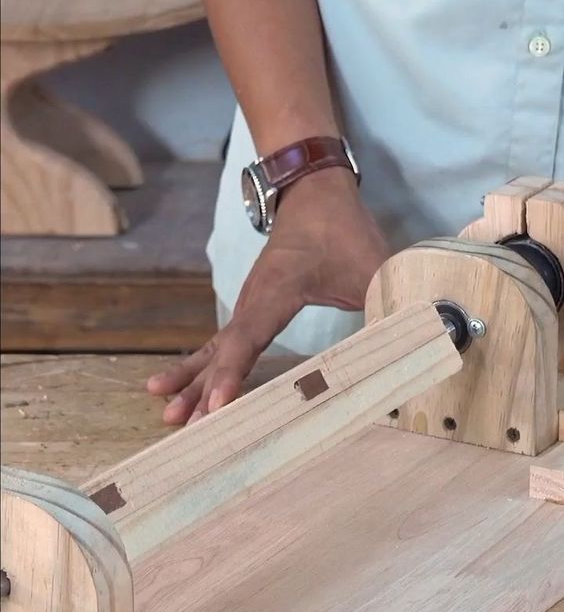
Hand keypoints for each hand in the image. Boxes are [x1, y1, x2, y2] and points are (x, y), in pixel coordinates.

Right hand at [147, 166, 388, 424]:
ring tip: (165, 413)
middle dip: (197, 388)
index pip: (247, 338)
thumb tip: (423, 339)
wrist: (312, 189)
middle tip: (175, 422)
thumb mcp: (372, 265)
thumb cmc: (341, 229)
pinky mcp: (249, 312)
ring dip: (190, 382)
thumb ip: (391, 301)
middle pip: (220, 351)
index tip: (217, 407)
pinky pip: (221, 346)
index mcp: (276, 291)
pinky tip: (181, 392)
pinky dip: (201, 370)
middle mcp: (252, 301)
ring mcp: (246, 306)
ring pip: (213, 350)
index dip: (232, 374)